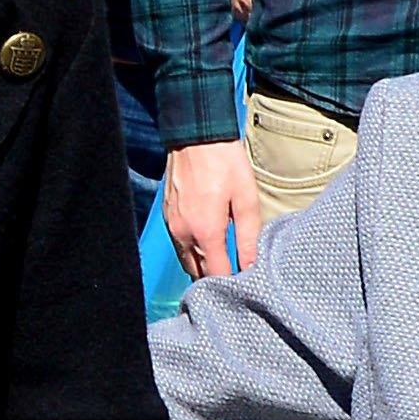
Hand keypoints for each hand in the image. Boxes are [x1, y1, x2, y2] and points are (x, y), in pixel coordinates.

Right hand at [163, 138, 263, 280]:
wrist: (197, 136)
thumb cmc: (225, 163)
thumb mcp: (246, 199)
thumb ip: (248, 237)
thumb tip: (250, 267)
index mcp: (205, 232)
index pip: (216, 274)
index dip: (231, 282)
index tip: (244, 282)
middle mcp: (183, 234)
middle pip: (198, 273)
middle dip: (215, 278)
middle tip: (234, 273)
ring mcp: (172, 226)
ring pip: (187, 260)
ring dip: (202, 266)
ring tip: (222, 261)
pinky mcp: (168, 216)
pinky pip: (180, 244)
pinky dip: (192, 251)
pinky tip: (207, 243)